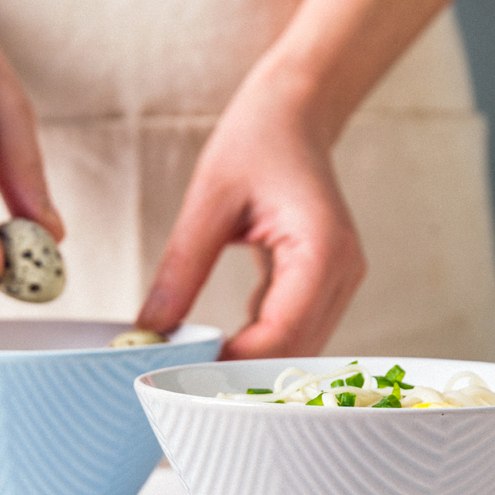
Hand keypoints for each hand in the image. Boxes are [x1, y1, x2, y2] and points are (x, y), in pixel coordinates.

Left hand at [136, 66, 364, 359]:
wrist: (296, 112)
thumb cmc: (258, 139)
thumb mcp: (208, 200)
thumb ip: (181, 270)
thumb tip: (151, 329)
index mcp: (323, 251)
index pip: (281, 335)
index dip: (233, 364)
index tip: (184, 374)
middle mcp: (343, 274)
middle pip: (295, 354)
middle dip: (241, 374)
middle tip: (185, 382)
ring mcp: (340, 282)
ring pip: (298, 351)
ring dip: (251, 365)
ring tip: (200, 366)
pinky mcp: (325, 284)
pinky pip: (294, 332)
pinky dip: (258, 345)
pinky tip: (223, 341)